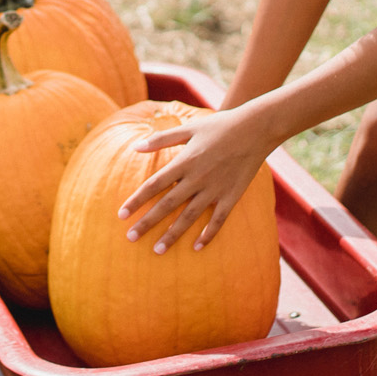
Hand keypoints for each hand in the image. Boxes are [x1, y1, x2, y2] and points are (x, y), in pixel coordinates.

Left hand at [116, 101, 283, 253]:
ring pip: (189, 217)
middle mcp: (197, 178)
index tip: (121, 215)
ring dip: (173, 234)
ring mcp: (215, 189)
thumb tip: (135, 146)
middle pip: (168, 204)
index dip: (137, 200)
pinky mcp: (231, 196)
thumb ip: (161, 139)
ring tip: (157, 250)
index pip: (154, 184)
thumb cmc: (219, 126)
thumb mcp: (188, 128)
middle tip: (130, 237)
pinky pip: (218, 220)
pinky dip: (208, 234)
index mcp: (184, 161)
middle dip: (148, 222)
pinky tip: (196, 247)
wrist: (255, 129)